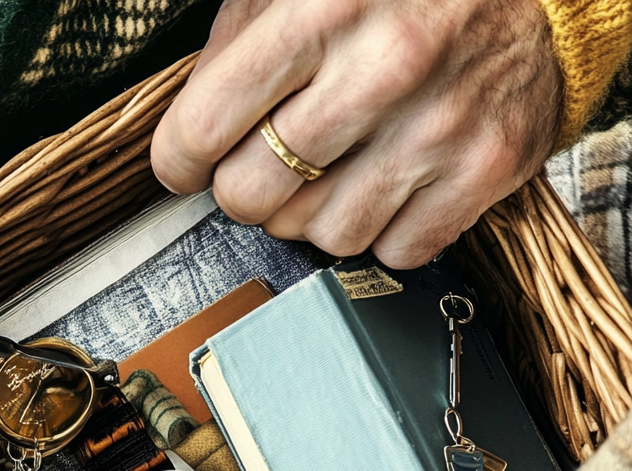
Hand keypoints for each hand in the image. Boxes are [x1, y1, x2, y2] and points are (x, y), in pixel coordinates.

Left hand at [151, 0, 561, 267]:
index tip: (186, 166)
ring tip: (333, 169)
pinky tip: (386, 184)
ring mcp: (438, 125)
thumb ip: (234, 51)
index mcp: (322, 12)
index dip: (179, 161)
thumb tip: (184, 140)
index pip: (202, 128)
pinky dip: (381, 231)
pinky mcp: (485, 169)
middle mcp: (382, 69)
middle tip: (262, 168)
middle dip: (244, 191)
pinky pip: (393, 252)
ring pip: (320, 235)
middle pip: (252, 196)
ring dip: (313, 214)